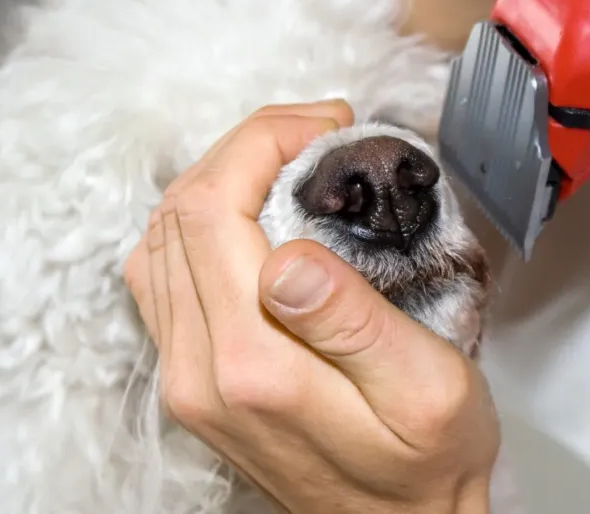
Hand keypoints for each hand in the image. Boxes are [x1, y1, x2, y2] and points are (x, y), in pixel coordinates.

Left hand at [124, 101, 498, 513]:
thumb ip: (354, 323)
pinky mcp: (193, 379)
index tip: (326, 127)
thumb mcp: (427, 388)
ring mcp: (187, 378)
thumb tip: (288, 258)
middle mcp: (200, 372)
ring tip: (290, 159)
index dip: (261, 144)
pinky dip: (201, 221)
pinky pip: (165, 276)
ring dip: (220, 178)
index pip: (211, 210)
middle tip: (317, 131)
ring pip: (160, 240)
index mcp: (254, 366)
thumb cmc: (429, 462)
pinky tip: (253, 209)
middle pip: (178, 214)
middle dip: (244, 148)